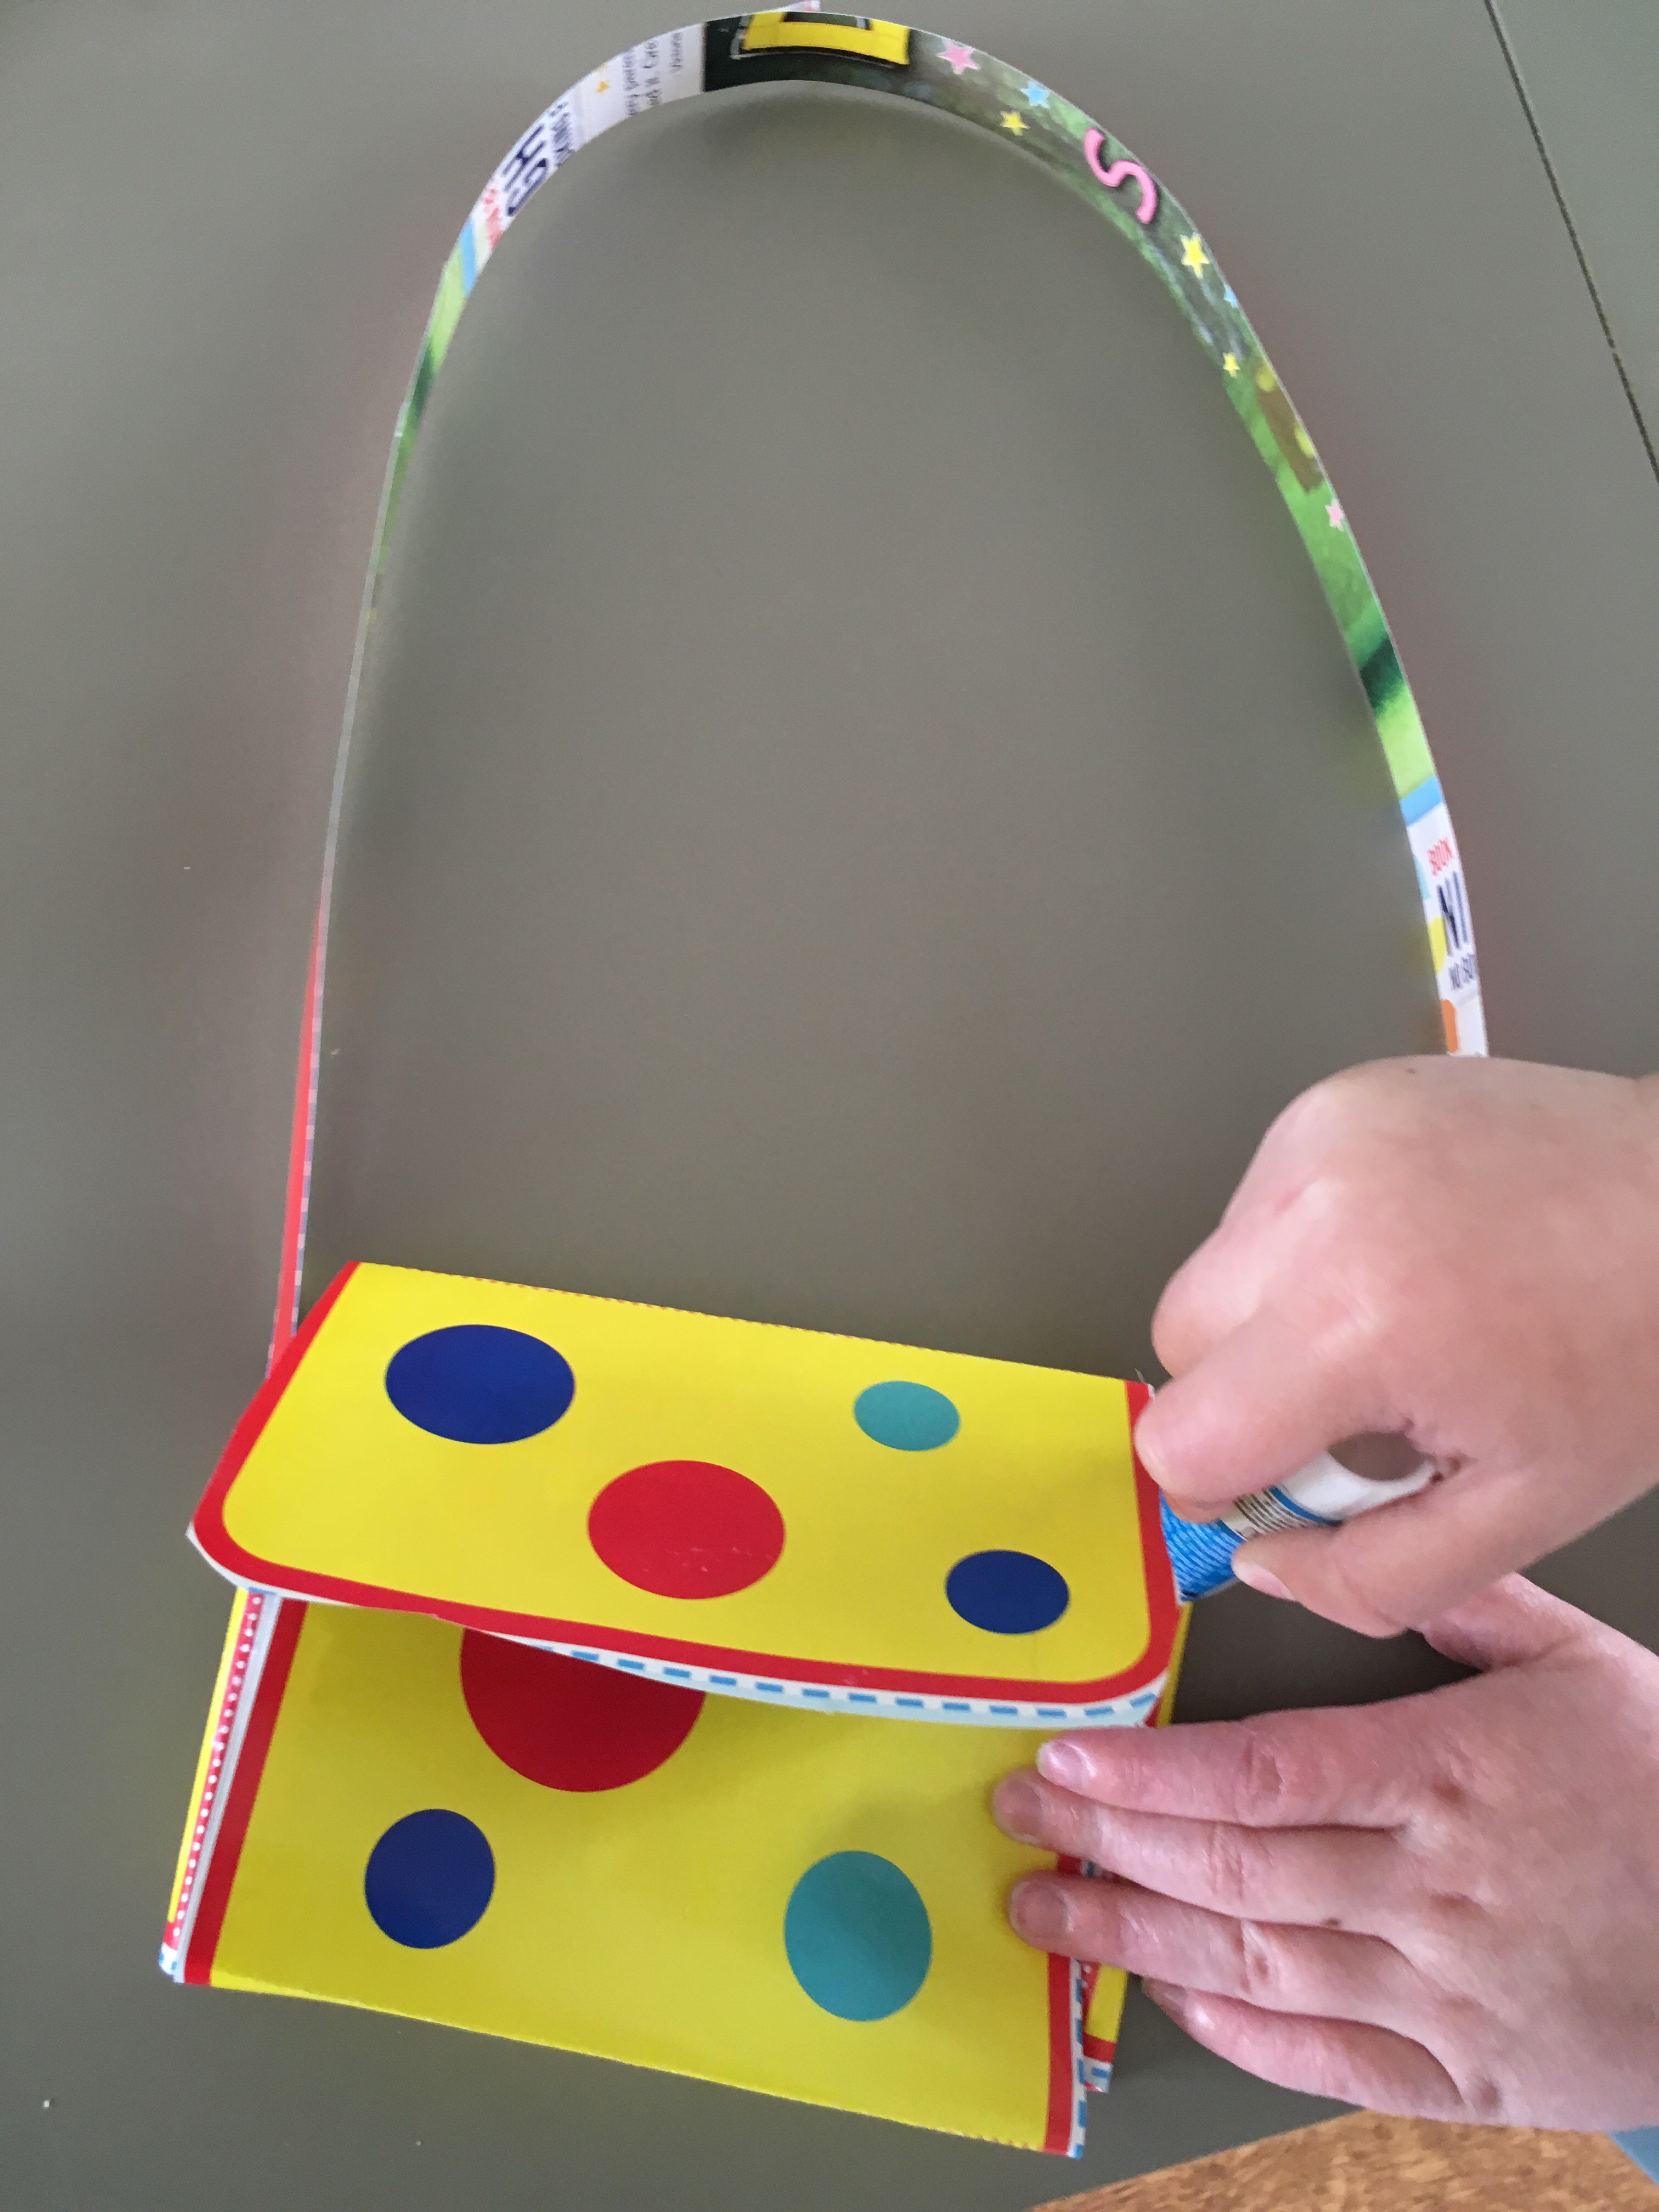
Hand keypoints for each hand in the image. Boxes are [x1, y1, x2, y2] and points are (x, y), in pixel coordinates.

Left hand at [992, 1578, 1658, 2129]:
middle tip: (1013, 1814)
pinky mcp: (1467, 2076)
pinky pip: (1327, 2059)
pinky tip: (1168, 1995)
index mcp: (1450, 1775)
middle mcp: (1432, 1889)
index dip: (1148, 1771)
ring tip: (1042, 1910)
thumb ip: (1460, 1600)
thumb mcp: (1581, 1662)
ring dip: (1137, 1936)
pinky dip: (1238, 2030)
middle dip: (1107, 1842)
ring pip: (1260, 1964)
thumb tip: (1333, 1541)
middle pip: (1237, 1868)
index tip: (1062, 1754)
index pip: (1265, 1773)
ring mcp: (1445, 1993)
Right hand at [1136, 1055, 1658, 1633]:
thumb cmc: (1639, 1340)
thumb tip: (1269, 1563)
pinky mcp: (1333, 1102)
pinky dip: (1309, 1242)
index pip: (1181, 1439)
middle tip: (1366, 1404)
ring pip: (1215, 1267)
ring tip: (1399, 1318)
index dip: (1227, 1485)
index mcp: (1354, 1325)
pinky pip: (1260, 1202)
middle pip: (1181, 1343)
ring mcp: (1319, 1144)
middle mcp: (1315, 1216)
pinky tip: (1404, 1254)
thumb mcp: (1524, 1511)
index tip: (1291, 1485)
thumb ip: (1374, 1575)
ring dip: (1276, 1312)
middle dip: (1249, 1393)